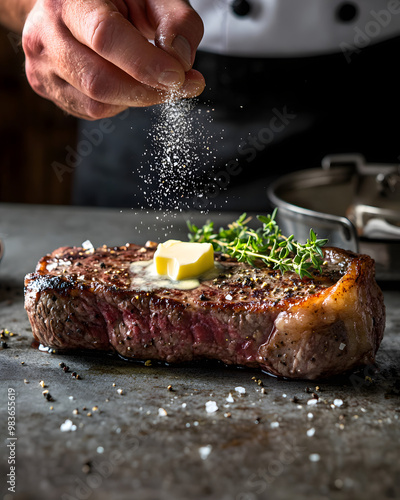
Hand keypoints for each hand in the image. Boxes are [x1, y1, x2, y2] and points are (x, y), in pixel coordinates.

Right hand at [22, 0, 204, 118]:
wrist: (70, 6)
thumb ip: (176, 20)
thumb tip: (181, 61)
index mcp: (69, 0)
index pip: (105, 37)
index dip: (145, 63)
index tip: (178, 76)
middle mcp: (46, 34)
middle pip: (99, 81)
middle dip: (147, 91)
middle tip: (179, 86)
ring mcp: (43, 66)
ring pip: (96, 104)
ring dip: (136, 99)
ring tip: (151, 79)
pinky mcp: (48, 88)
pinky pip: (92, 111)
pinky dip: (119, 103)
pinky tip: (126, 82)